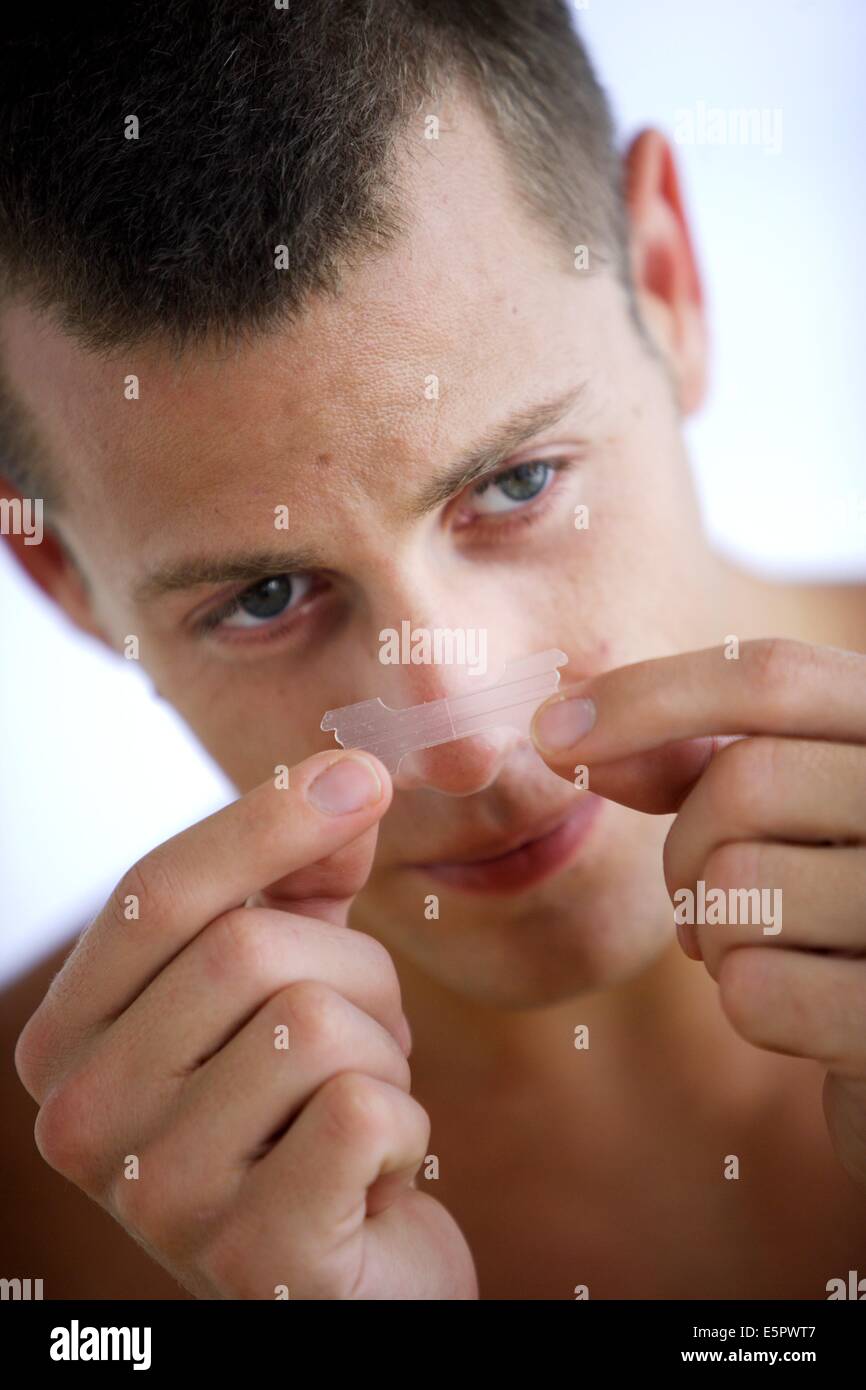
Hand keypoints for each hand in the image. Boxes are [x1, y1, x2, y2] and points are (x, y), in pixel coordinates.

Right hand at [14, 749, 477, 1298]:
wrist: (356, 1287)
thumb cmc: (311, 1119)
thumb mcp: (295, 983)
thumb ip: (302, 882)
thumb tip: (347, 777)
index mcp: (69, 1041)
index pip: (151, 893)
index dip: (264, 819)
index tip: (362, 773)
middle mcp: (79, 1122)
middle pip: (244, 951)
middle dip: (353, 972)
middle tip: (370, 1034)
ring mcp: (153, 1200)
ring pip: (315, 1026)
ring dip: (383, 1055)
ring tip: (361, 1110)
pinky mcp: (248, 1260)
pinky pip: (363, 1114)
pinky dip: (406, 1130)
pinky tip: (377, 1177)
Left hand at [530, 638, 865, 1188]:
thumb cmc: (837, 908)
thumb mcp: (791, 810)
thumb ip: (698, 761)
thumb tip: (562, 734)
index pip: (771, 676)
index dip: (646, 696)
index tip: (549, 733)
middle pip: (743, 783)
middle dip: (686, 846)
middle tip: (706, 893)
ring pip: (739, 886)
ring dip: (716, 930)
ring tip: (768, 946)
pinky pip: (756, 991)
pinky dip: (747, 1002)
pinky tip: (798, 1006)